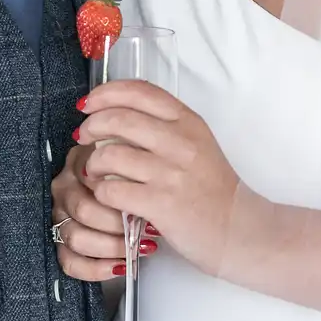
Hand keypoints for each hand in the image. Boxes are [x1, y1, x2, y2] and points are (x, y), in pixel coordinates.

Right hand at [51, 142, 153, 281]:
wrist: (124, 201)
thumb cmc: (131, 181)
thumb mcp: (133, 163)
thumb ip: (132, 167)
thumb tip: (145, 196)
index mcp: (79, 162)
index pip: (93, 180)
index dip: (120, 196)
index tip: (146, 204)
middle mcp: (64, 188)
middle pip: (84, 210)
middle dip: (118, 225)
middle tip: (145, 229)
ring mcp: (59, 215)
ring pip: (75, 237)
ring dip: (111, 247)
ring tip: (138, 248)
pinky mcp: (59, 242)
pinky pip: (69, 261)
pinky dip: (95, 268)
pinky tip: (119, 266)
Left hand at [75, 80, 239, 275]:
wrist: (237, 228)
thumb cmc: (212, 188)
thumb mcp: (196, 143)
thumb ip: (163, 124)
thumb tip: (114, 112)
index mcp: (188, 122)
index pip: (139, 91)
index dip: (105, 93)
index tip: (88, 103)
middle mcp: (180, 142)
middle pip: (118, 119)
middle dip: (91, 126)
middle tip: (83, 137)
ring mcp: (170, 174)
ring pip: (110, 155)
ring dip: (92, 164)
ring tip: (94, 172)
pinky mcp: (161, 204)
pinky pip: (112, 190)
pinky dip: (101, 192)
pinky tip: (107, 196)